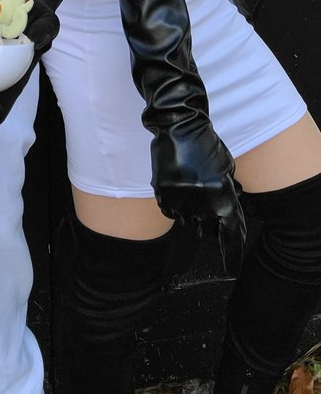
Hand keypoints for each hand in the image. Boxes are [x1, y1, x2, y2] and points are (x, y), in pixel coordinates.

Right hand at [151, 125, 245, 275]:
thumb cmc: (206, 143)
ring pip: (188, 222)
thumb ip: (229, 193)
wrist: (177, 126)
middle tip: (208, 203)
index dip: (231, 254)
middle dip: (211, 224)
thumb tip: (230, 215)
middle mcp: (201, 203)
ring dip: (192, 213)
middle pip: (207, 230)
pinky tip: (180, 187)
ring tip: (192, 188)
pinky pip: (171, 212)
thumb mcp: (226, 168)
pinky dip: (176, 205)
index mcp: (221, 196)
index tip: (232, 267)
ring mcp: (180, 200)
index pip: (229, 235)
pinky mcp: (162, 195)